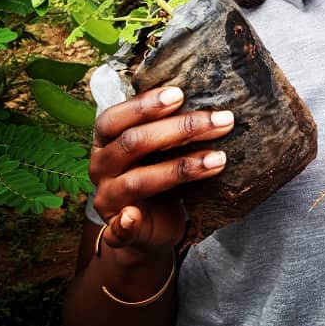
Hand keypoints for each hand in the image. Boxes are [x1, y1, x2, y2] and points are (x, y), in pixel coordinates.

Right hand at [88, 86, 234, 261]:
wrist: (150, 226)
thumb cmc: (156, 172)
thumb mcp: (159, 148)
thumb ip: (171, 126)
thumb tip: (215, 102)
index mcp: (106, 141)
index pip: (114, 118)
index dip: (144, 106)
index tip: (180, 94)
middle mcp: (101, 167)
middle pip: (134, 142)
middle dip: (182, 129)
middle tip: (222, 120)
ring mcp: (108, 199)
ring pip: (138, 180)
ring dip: (182, 168)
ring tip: (219, 159)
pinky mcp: (117, 231)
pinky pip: (117, 230)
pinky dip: (124, 224)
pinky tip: (133, 217)